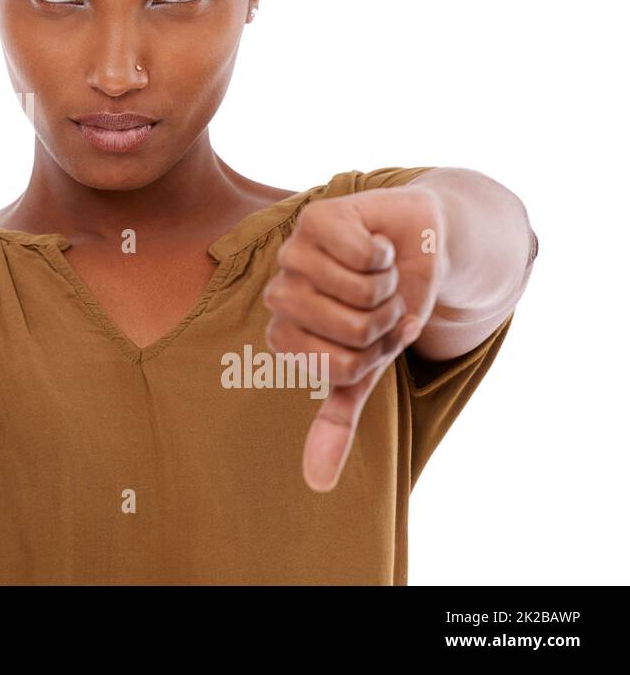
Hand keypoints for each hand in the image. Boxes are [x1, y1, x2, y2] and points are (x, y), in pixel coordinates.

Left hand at [260, 186, 445, 490]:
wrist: (419, 247)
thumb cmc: (385, 307)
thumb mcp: (364, 368)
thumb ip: (336, 420)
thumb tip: (316, 484)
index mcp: (285, 332)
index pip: (332, 365)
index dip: (370, 355)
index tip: (373, 339)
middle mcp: (281, 292)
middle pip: (345, 330)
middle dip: (383, 321)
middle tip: (381, 303)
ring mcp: (294, 252)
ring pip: (353, 291)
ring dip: (386, 286)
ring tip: (380, 273)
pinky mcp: (317, 217)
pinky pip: (358, 251)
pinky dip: (384, 253)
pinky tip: (377, 243)